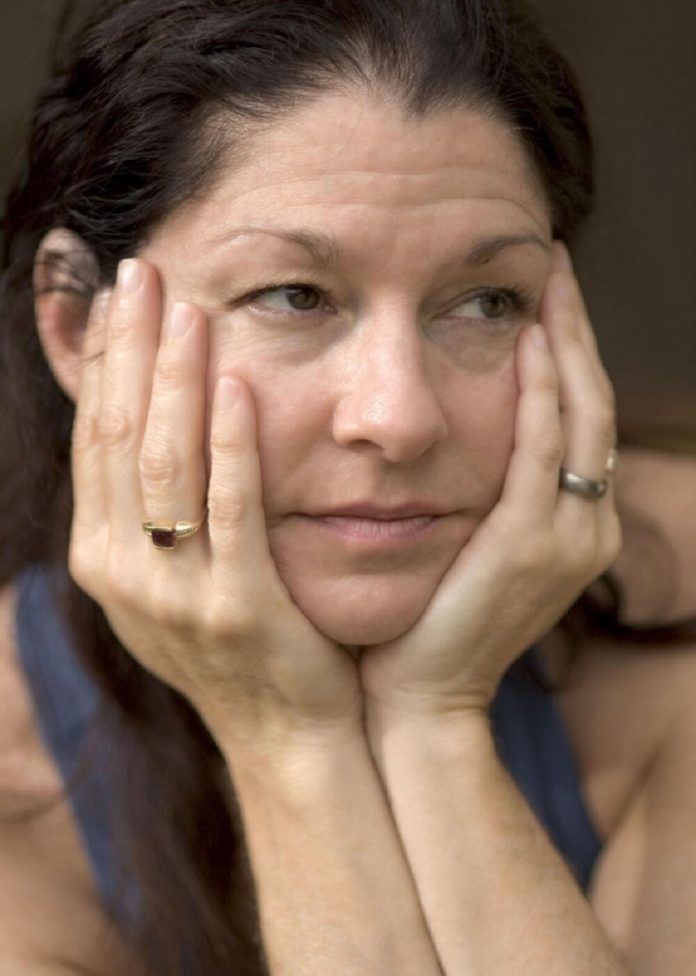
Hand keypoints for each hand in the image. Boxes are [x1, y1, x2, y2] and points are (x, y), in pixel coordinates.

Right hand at [69, 259, 361, 749]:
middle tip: (146, 269)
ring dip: (172, 379)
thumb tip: (152, 413)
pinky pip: (230, 510)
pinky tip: (237, 385)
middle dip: (130, 348)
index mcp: (102, 557)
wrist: (288, 730)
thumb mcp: (177, 572)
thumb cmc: (243, 639)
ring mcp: (174, 596)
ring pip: (162, 465)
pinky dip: (230, 445)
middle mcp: (121, 574)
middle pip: (118, 437)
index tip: (123, 292)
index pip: (96, 437)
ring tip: (189, 308)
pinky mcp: (237, 607)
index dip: (106, 359)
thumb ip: (157, 503)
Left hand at [359, 242, 621, 717]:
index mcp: (570, 526)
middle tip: (556, 265)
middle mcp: (583, 527)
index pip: (576, 420)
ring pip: (578, 416)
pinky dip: (540, 391)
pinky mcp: (528, 543)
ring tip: (549, 281)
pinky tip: (531, 339)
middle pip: (590, 405)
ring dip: (566, 343)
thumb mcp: (464, 547)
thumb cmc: (425, 619)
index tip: (546, 296)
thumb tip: (448, 429)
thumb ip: (476, 491)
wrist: (417, 695)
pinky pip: (541, 447)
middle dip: (576, 330)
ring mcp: (565, 536)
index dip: (569, 353)